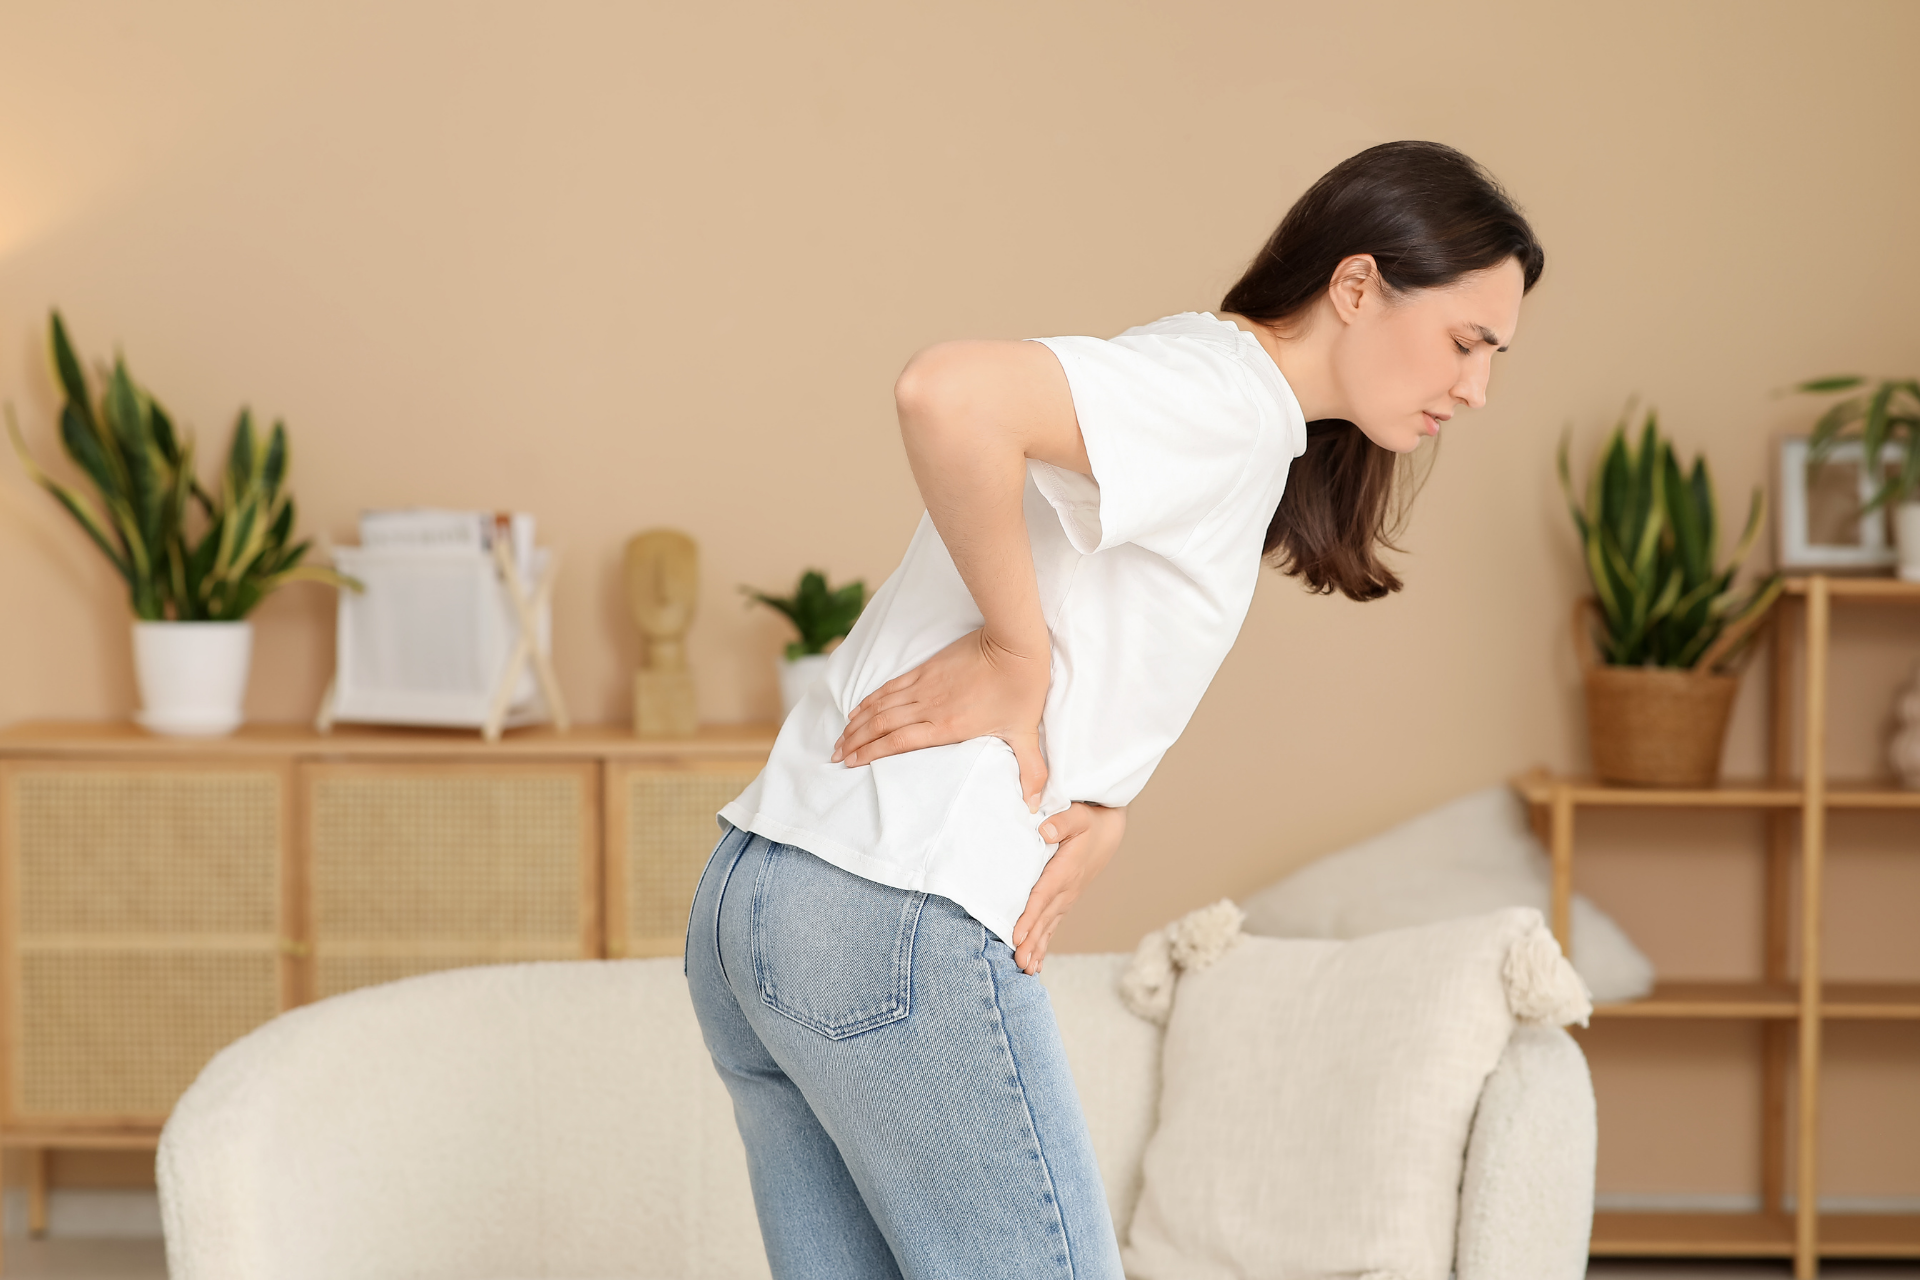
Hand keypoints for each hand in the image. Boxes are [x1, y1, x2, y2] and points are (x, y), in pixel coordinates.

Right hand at [832, 627, 1050, 810]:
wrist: (1014, 644)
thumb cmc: (1021, 689)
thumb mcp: (1025, 733)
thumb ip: (1030, 770)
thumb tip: (1036, 805)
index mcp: (947, 727)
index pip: (898, 743)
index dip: (871, 754)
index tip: (850, 764)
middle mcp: (928, 707)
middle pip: (881, 726)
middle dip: (855, 742)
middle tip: (836, 756)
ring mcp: (924, 686)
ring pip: (881, 707)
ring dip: (857, 723)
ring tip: (840, 737)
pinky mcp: (926, 669)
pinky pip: (890, 687)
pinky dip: (871, 699)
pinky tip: (859, 708)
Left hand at [1011, 802, 1125, 974]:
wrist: (1108, 830)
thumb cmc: (1089, 819)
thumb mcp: (1077, 815)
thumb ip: (1062, 822)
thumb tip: (1045, 830)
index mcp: (1065, 870)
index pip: (1043, 896)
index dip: (1030, 916)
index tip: (1017, 935)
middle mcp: (1067, 889)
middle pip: (1045, 919)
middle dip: (1032, 942)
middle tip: (1019, 964)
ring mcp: (1068, 897)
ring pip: (1049, 926)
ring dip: (1037, 948)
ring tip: (1026, 969)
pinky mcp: (1066, 900)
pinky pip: (1053, 925)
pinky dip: (1044, 944)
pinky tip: (1036, 962)